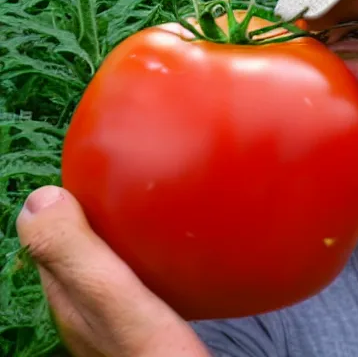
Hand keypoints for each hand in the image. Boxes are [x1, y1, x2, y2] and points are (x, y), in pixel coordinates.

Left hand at [16, 185, 210, 356]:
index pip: (52, 230)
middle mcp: (86, 302)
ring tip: (153, 197)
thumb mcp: (113, 302)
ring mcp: (116, 310)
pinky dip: (148, 244)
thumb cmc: (156, 354)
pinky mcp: (143, 314)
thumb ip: (74, 256)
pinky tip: (175, 239)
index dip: (68, 194)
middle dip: (98, 203)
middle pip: (80, 239)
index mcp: (69, 294)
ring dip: (124, 223)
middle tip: (133, 172)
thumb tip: (37, 198)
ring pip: (110, 252)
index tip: (101, 164)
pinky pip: (137, 266)